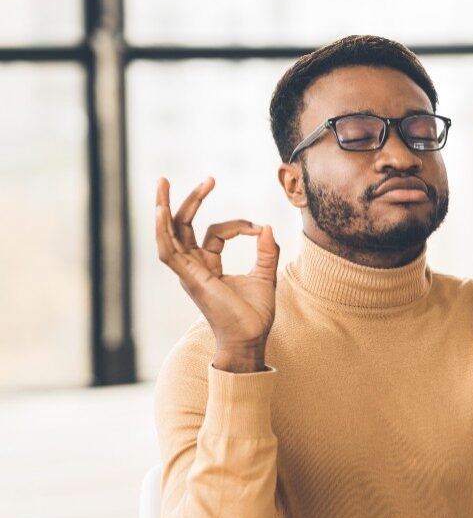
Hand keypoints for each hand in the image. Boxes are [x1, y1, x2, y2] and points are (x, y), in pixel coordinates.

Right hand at [154, 177, 279, 372]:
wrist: (250, 339)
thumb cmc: (255, 315)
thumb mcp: (265, 276)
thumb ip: (266, 252)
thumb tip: (266, 227)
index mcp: (208, 266)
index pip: (215, 233)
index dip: (238, 225)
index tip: (259, 228)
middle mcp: (193, 267)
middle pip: (185, 226)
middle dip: (192, 200)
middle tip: (209, 179)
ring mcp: (188, 272)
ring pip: (170, 233)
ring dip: (164, 207)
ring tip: (162, 182)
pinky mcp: (188, 278)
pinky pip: (168, 251)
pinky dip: (162, 230)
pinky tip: (161, 210)